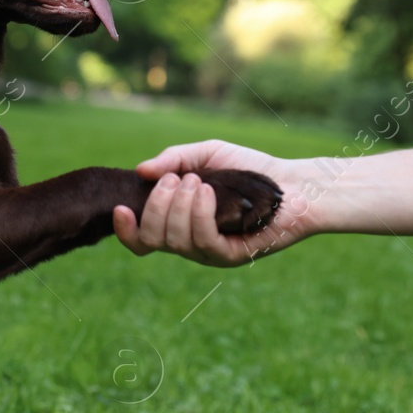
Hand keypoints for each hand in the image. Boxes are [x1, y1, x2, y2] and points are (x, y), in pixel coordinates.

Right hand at [112, 140, 316, 266]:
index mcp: (177, 223)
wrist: (292, 183)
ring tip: (197, 182)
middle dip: (156, 206)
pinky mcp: (231, 256)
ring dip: (178, 206)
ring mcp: (209, 252)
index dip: (125, 230)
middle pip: (151, 239)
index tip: (120, 208)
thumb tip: (140, 170)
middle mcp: (189, 242)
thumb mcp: (205, 156)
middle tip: (176, 179)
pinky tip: (208, 193)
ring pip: (174, 240)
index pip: (141, 239)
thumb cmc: (248, 169)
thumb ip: (173, 160)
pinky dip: (199, 214)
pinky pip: (202, 241)